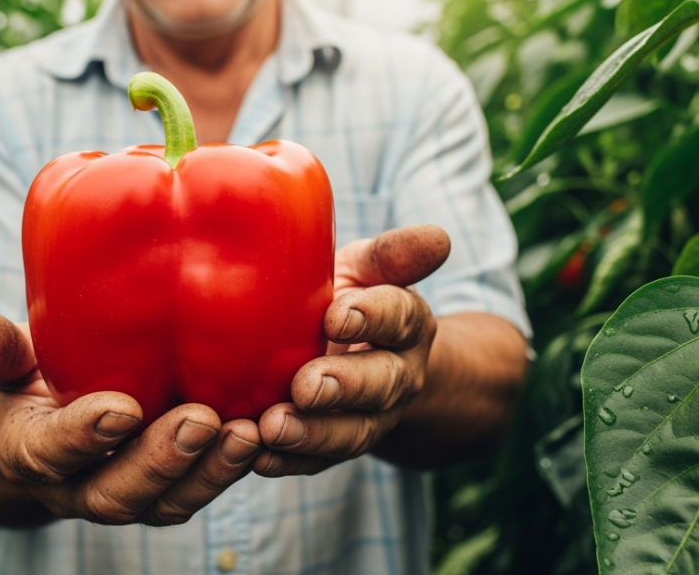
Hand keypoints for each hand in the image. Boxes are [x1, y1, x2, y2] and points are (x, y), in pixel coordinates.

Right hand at [0, 312, 262, 525]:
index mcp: (34, 452)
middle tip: (200, 421)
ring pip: (169, 500)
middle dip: (161, 461)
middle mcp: (82, 485)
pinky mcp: (173, 485)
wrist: (43, 439)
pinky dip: (236, 466)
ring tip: (249, 433)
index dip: (85, 436)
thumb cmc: (28, 387)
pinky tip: (272, 430)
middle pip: (119, 490)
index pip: (54, 452)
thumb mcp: (5, 366)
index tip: (118, 409)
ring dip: (211, 472)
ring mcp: (131, 492)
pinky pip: (202, 487)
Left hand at [252, 224, 450, 475]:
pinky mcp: (338, 445)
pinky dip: (289, 463)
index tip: (338, 314)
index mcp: (406, 321)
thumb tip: (439, 236)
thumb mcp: (369, 269)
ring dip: (313, 434)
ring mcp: (371, 416)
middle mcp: (397, 373)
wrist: (360, 355)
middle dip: (345, 386)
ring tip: (273, 429)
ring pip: (352, 432)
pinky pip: (318, 462)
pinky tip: (259, 458)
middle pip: (381, 383)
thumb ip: (393, 254)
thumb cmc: (352, 298)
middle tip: (306, 386)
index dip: (372, 317)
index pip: (398, 316)